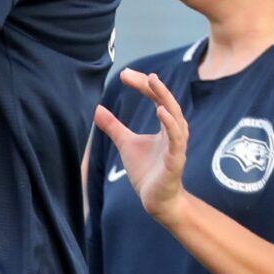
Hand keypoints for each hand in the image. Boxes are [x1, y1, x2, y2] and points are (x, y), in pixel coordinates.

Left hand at [93, 69, 189, 227]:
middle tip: (138, 74)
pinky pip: (176, 139)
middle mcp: (174, 131)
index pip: (156, 98)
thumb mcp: (125, 143)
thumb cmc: (146, 171)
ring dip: (165, 98)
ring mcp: (176, 145)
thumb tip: (97, 108)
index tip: (125, 74)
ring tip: (153, 82)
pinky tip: (161, 112)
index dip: (142, 85)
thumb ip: (113, 126)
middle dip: (153, 86)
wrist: (155, 200)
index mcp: (164, 125)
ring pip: (175, 117)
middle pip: (166, 102)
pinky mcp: (176, 160)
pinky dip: (170, 124)